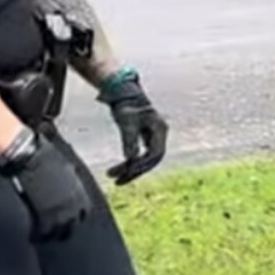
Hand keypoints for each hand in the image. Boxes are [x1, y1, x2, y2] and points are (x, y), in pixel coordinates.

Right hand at [0, 128, 91, 239]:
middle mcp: (73, 206)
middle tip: (56, 231)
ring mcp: (59, 213)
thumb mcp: (66, 169)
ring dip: (51, 234)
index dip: (76, 216)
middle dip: (65, 229)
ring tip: (43, 236)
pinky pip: (43, 233)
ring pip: (58, 233)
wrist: (29, 158)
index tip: (69, 217)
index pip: (84, 213)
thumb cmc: (46, 157)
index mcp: (79, 194)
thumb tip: (70, 183)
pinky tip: (34, 236)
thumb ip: (71, 182)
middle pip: (73, 226)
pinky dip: (39, 235)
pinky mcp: (43, 217)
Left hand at [99, 70, 167, 184]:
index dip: (142, 164)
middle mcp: (159, 135)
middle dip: (134, 171)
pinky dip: (129, 164)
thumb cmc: (127, 104)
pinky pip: (139, 156)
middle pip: (150, 160)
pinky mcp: (145, 140)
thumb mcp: (127, 121)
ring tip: (114, 179)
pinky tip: (119, 170)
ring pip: (144, 160)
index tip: (127, 169)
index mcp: (160, 129)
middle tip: (117, 180)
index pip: (156, 153)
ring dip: (130, 170)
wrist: (124, 93)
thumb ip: (130, 140)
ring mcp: (153, 138)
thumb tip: (131, 158)